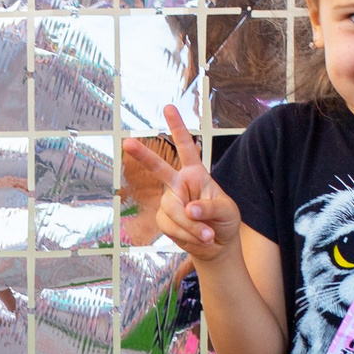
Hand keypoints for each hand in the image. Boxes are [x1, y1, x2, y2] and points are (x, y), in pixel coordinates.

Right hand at [124, 105, 241, 265]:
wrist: (218, 246)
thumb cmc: (225, 222)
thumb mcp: (226, 211)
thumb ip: (209, 207)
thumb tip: (188, 209)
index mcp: (196, 174)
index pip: (186, 148)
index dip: (177, 128)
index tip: (167, 108)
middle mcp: (179, 184)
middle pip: (159, 168)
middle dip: (143, 156)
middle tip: (126, 142)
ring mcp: (169, 202)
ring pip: (172, 210)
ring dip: (191, 226)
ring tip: (207, 235)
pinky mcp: (164, 220)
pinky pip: (170, 226)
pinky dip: (186, 234)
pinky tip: (198, 239)